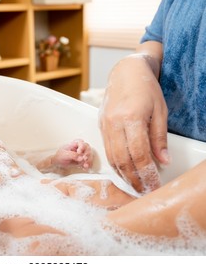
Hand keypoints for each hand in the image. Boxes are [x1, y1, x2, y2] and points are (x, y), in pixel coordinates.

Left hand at [52, 139, 93, 169]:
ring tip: (85, 165)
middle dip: (87, 153)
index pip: (81, 142)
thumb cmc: (60, 156)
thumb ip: (72, 155)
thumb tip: (81, 158)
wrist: (58, 163)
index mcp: (74, 144)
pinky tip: (85, 167)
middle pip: (87, 148)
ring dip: (89, 160)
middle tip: (85, 158)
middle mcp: (79, 148)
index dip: (82, 147)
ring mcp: (82, 154)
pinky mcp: (83, 160)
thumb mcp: (64, 154)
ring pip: (89, 155)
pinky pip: (88, 162)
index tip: (79, 152)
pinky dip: (88, 164)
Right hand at [99, 49, 169, 192]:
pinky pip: (106, 150)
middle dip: (134, 179)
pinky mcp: (100, 126)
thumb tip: (163, 161)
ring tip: (134, 185)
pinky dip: (115, 164)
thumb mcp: (160, 111)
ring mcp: (105, 125)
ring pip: (112, 157)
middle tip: (144, 190)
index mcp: (131, 118)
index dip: (147, 173)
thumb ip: (159, 137)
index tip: (154, 184)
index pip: (138, 154)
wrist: (125, 73)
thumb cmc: (145, 88)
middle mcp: (114, 123)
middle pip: (122, 159)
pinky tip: (123, 171)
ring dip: (123, 174)